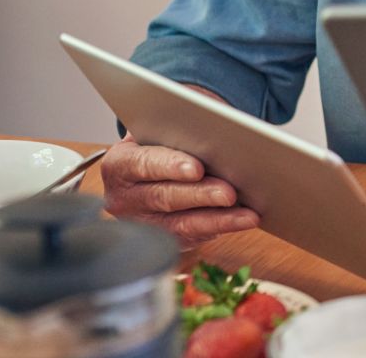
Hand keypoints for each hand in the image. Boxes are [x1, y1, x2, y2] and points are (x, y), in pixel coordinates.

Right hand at [101, 134, 259, 244]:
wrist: (157, 161)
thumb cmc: (163, 138)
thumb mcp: (162, 127)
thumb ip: (177, 128)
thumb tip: (212, 131)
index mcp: (119, 165)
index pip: (142, 164)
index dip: (170, 166)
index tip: (197, 168)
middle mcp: (124, 199)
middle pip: (164, 198)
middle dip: (200, 195)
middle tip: (229, 193)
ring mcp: (143, 223)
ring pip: (181, 225)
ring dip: (217, 220)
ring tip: (246, 215)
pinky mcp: (163, 238)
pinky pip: (193, 237)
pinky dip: (220, 228)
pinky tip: (243, 221)